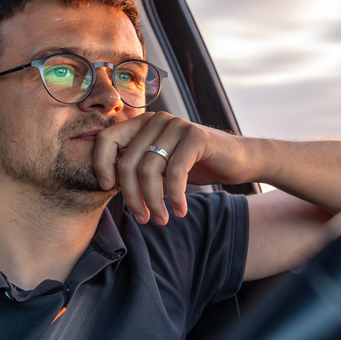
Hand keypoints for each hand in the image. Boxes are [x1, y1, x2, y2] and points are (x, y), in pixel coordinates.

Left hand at [93, 112, 248, 223]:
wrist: (239, 159)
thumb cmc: (196, 165)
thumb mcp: (160, 164)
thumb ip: (137, 165)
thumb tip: (107, 182)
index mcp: (142, 123)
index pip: (107, 139)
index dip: (101, 165)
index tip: (107, 189)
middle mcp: (157, 119)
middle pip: (128, 161)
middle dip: (132, 196)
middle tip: (143, 218)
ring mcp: (176, 125)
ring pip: (149, 170)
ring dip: (152, 201)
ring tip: (160, 219)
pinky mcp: (195, 137)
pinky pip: (174, 172)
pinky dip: (175, 197)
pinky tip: (179, 211)